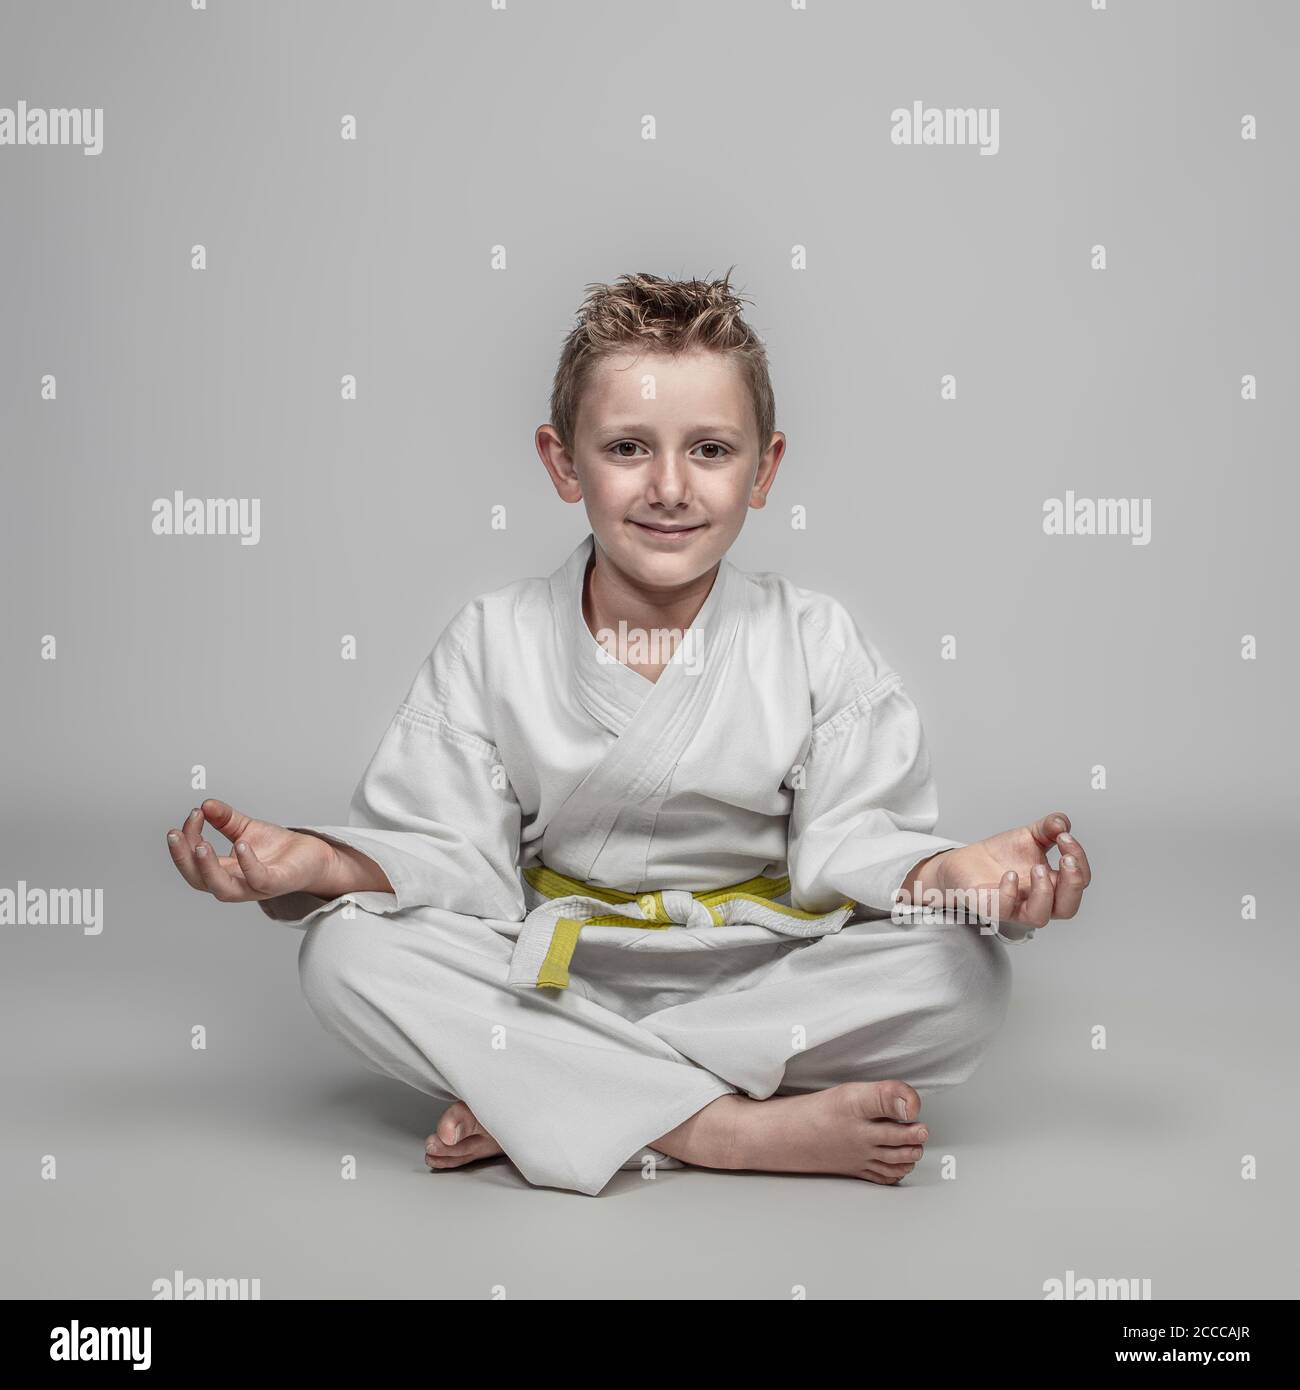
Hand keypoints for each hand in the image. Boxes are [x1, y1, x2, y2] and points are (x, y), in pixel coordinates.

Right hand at [165, 798, 340, 902]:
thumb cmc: (278, 849)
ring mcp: (255, 887)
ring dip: (208, 868)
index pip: (194, 861)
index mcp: (225, 870)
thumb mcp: (247, 829)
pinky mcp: (277, 883)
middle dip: (183, 858)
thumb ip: (225, 819)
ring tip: (200, 845)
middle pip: (199, 880)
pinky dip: (247, 863)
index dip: (186, 839)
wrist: (312, 857)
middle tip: (176, 834)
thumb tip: (206, 804)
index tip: (192, 814)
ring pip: (222, 888)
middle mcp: (235, 883)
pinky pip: (258, 878)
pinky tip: (241, 845)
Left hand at [918, 811, 1091, 930]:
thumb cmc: (1002, 855)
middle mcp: (1037, 900)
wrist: (967, 860)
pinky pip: (1003, 909)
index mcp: (1052, 884)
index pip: (1079, 881)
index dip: (1079, 859)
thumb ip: (1049, 827)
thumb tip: (1062, 823)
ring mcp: (1014, 907)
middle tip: (1066, 860)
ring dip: (1044, 892)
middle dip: (1073, 884)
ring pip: (1039, 917)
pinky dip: (1009, 893)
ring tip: (1037, 868)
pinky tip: (1009, 874)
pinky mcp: (990, 907)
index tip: (1064, 836)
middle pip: (1067, 908)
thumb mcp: (1030, 835)